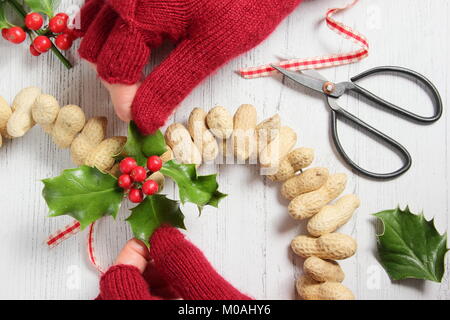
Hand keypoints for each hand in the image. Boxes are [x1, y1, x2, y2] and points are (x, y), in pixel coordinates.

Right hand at [77, 0, 302, 133]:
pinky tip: (136, 41)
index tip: (145, 119)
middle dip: (122, 81)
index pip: (113, 72)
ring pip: (96, 33)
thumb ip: (169, 86)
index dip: (127, 102)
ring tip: (147, 67)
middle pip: (100, 55)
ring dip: (114, 57)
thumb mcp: (209, 49)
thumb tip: (143, 121)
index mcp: (137, 15)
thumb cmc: (243, 2)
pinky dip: (113, 32)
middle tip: (151, 92)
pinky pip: (103, 11)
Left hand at [99, 227, 251, 299]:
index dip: (133, 255)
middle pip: (115, 297)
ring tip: (175, 280)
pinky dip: (154, 302)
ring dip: (146, 287)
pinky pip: (140, 317)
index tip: (152, 242)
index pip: (118, 283)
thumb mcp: (220, 302)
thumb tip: (164, 237)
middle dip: (139, 272)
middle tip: (164, 260)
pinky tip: (177, 298)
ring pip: (127, 308)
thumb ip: (187, 267)